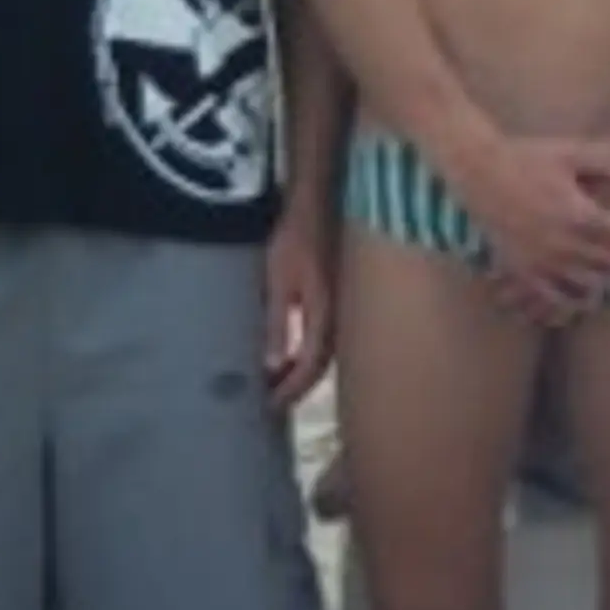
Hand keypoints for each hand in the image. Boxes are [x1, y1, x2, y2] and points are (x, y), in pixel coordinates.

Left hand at [262, 211, 334, 409]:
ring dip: (304, 370)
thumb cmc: (294, 239)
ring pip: (325, 351)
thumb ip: (278, 324)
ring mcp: (340, 306)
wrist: (316, 204)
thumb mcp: (279, 282)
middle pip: (321, 364)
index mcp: (324, 316)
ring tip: (280, 381)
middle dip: (298, 386)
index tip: (269, 404)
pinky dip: (309, 352)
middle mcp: (338, 316)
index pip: (310, 366)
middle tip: (273, 400)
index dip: (291, 389)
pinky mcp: (334, 296)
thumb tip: (273, 367)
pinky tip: (294, 351)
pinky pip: (324, 336)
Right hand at [463, 136, 609, 326]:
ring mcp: (540, 260)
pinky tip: (583, 300)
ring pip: (585, 282)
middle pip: (608, 259)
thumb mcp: (574, 152)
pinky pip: (551, 295)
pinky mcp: (520, 268)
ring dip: (606, 280)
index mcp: (578, 214)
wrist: (479, 170)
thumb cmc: (528, 156)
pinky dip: (571, 301)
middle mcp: (561, 243)